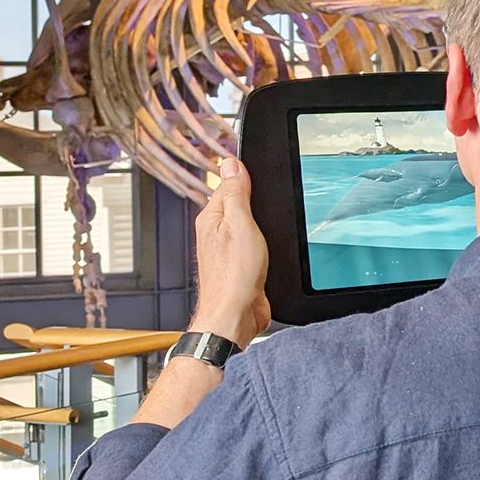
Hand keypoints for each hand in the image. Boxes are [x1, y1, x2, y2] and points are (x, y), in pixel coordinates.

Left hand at [191, 157, 270, 347]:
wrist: (236, 314)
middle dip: (252, 196)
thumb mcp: (240, 225)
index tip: (258, 172)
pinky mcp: (241, 263)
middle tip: (264, 191)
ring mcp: (228, 248)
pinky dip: (261, 237)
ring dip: (257, 218)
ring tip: (266, 212)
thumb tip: (231, 164)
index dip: (244, 177)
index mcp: (211, 217)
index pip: (227, 184)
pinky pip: (252, 241)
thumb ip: (235, 194)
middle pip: (236, 203)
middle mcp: (216, 231)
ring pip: (245, 222)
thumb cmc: (234, 277)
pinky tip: (268, 240)